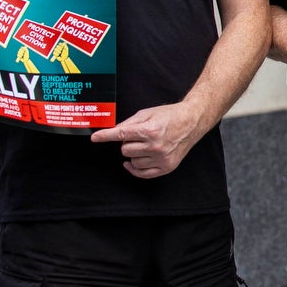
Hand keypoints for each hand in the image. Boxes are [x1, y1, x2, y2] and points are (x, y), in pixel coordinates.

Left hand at [90, 102, 206, 177]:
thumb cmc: (170, 115)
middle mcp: (155, 146)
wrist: (191, 122)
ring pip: (132, 161)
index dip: (105, 136)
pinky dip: (135, 168)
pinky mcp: (166, 167)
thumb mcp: (147, 113)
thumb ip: (128, 123)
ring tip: (143, 145)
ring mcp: (161, 158)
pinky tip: (134, 162)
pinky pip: (142, 173)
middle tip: (137, 137)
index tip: (95, 138)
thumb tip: (112, 131)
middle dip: (127, 143)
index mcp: (150, 130)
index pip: (121, 134)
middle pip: (125, 150)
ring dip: (133, 154)